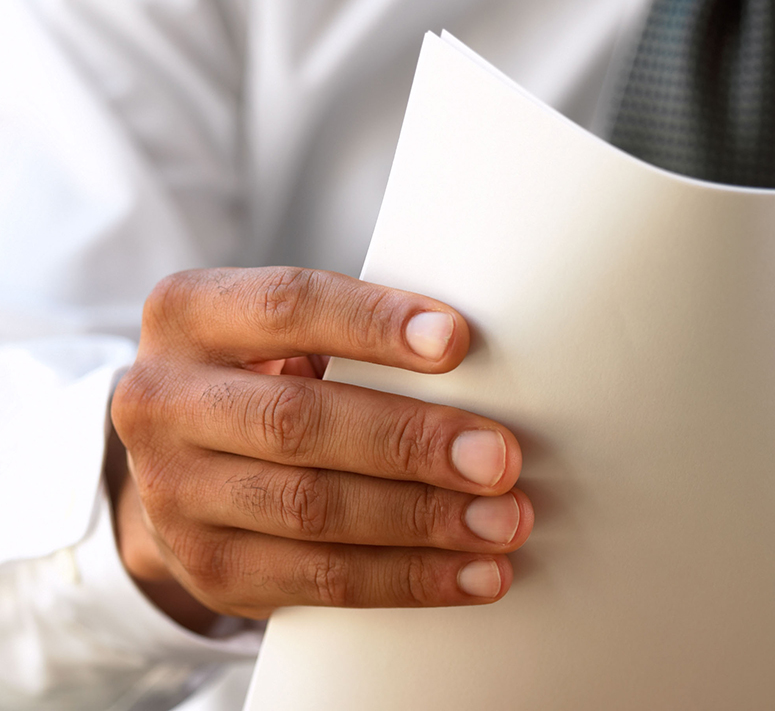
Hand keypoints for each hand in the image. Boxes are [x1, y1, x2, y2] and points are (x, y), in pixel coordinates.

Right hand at [109, 267, 531, 624]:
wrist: (183, 466)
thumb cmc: (267, 377)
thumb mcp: (282, 335)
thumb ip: (357, 337)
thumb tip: (483, 367)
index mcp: (189, 315)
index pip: (286, 307)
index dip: (373, 323)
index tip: (457, 341)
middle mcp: (161, 400)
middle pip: (298, 422)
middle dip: (411, 441)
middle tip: (499, 457)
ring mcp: (173, 493)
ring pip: (311, 509)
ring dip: (423, 519)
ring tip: (501, 520)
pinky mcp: (207, 568)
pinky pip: (320, 580)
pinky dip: (409, 578)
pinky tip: (473, 572)